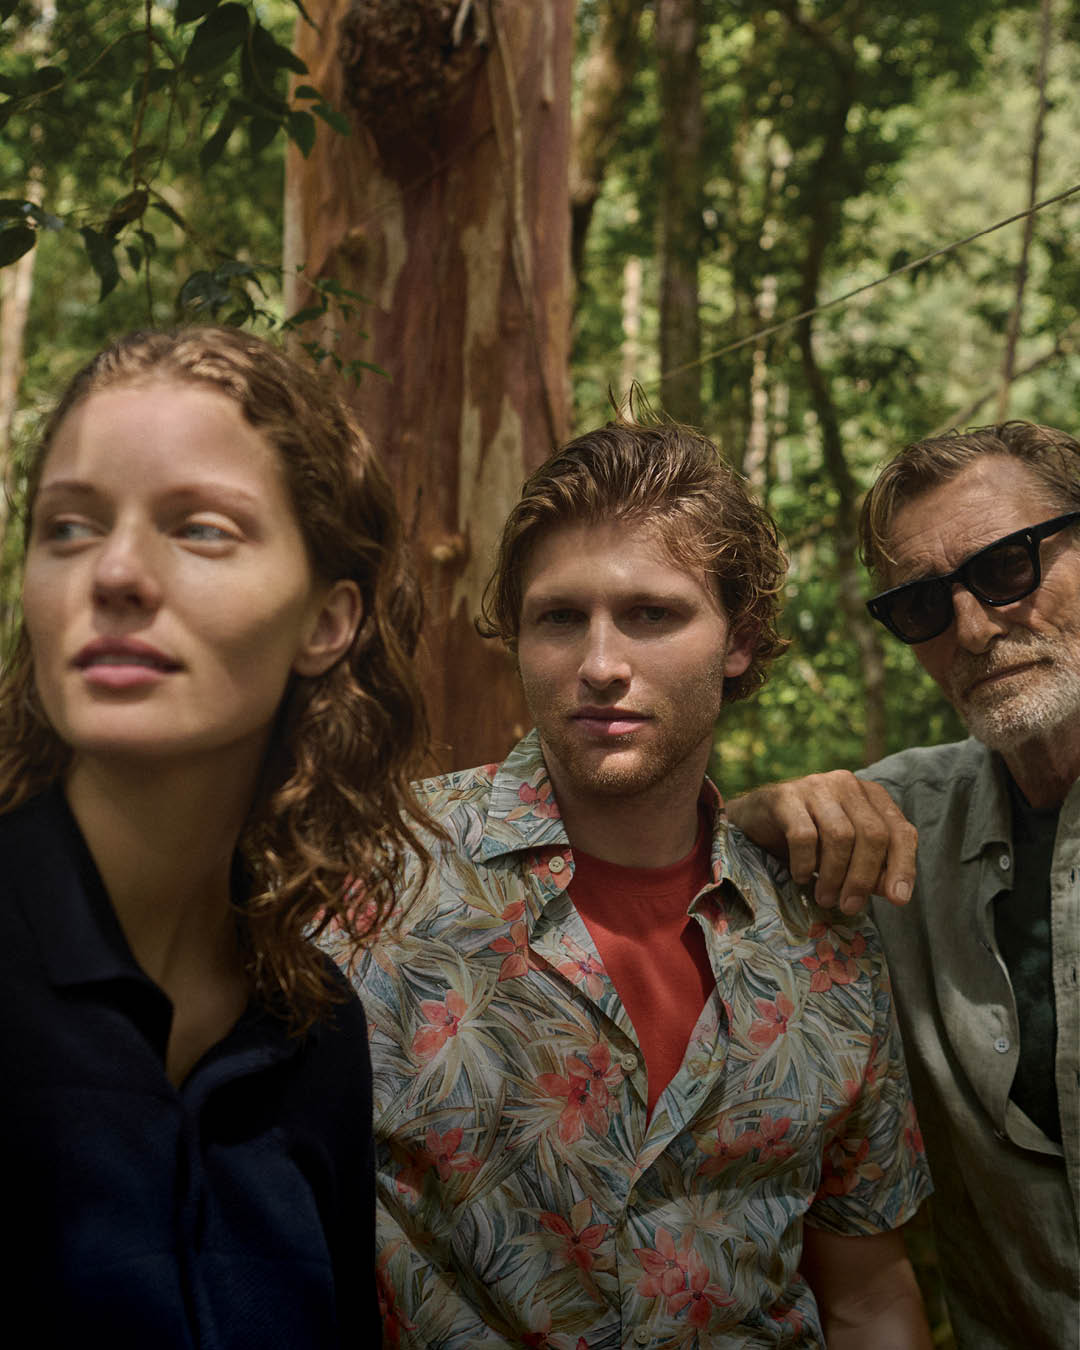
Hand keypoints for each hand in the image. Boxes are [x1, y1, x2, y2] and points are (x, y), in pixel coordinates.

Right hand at [725, 773, 915, 913]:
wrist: (756, 820)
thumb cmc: (811, 839)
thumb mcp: (848, 854)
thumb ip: (874, 868)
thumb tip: (895, 893)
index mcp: (872, 796)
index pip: (901, 831)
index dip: (903, 866)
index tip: (897, 900)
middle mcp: (848, 784)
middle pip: (872, 834)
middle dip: (863, 877)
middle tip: (849, 906)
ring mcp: (816, 786)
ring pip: (840, 835)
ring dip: (834, 876)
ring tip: (824, 898)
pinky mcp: (785, 796)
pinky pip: (803, 835)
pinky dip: (805, 864)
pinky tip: (800, 877)